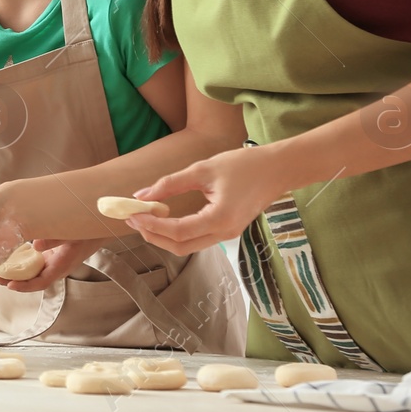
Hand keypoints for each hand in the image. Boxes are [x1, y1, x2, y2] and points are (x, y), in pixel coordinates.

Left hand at [0, 237, 111, 292]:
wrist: (100, 228)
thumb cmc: (87, 232)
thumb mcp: (72, 235)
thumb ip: (54, 239)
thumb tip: (35, 245)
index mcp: (61, 266)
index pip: (41, 282)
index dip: (24, 286)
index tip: (9, 285)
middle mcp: (56, 267)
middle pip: (32, 280)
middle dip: (13, 281)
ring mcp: (53, 262)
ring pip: (32, 272)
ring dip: (15, 273)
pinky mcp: (51, 255)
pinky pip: (34, 263)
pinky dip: (22, 263)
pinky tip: (9, 258)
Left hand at [128, 145, 285, 253]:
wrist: (277, 169)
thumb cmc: (243, 165)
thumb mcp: (203, 170)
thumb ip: (170, 183)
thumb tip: (141, 196)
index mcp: (220, 219)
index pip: (178, 232)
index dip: (152, 225)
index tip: (133, 214)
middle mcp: (224, 233)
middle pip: (181, 246)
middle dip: (154, 235)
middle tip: (134, 218)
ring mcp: (228, 234)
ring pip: (189, 246)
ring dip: (164, 236)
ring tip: (144, 218)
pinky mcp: (228, 230)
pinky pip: (198, 238)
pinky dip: (178, 233)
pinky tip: (165, 218)